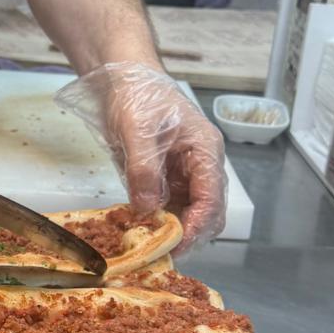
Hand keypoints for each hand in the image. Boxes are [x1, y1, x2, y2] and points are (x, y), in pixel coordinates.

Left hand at [56, 63, 227, 250]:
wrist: (121, 80)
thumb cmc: (138, 95)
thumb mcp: (138, 129)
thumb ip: (144, 169)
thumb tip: (149, 208)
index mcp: (205, 150)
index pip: (212, 197)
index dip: (197, 225)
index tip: (177, 244)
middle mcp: (200, 167)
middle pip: (207, 213)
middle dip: (188, 235)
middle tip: (161, 252)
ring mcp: (183, 175)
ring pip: (188, 215)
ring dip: (171, 232)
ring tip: (148, 246)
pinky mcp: (164, 180)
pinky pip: (167, 209)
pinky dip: (155, 222)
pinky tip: (139, 230)